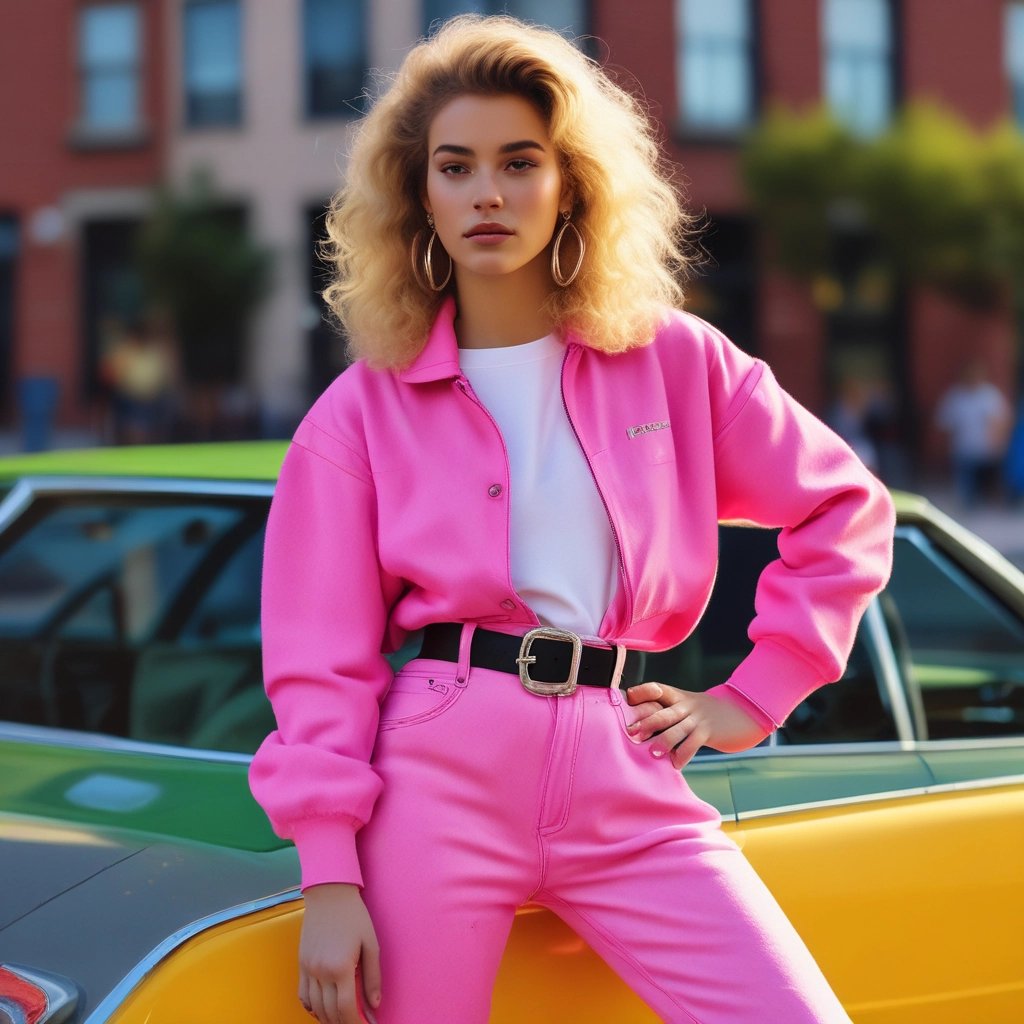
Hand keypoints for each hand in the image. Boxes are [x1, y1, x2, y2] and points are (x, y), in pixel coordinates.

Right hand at [299, 883, 380, 1023]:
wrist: (329, 893)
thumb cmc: (354, 916)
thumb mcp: (371, 943)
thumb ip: (373, 977)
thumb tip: (375, 1005)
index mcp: (341, 967)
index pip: (347, 1009)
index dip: (356, 1023)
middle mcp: (321, 972)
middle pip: (330, 1012)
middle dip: (344, 1023)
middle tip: (356, 1022)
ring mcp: (308, 968)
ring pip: (314, 1007)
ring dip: (328, 1018)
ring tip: (342, 1019)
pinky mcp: (301, 963)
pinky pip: (303, 995)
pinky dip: (312, 1007)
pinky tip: (323, 1008)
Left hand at [625, 683, 769, 768]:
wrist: (743, 710)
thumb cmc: (709, 714)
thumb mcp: (689, 706)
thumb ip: (670, 713)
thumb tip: (641, 727)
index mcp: (678, 696)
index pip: (657, 689)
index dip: (642, 692)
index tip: (628, 697)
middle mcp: (687, 705)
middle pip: (665, 712)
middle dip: (647, 722)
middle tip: (632, 733)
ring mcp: (699, 718)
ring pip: (678, 729)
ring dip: (664, 741)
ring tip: (653, 752)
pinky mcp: (710, 731)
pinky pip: (694, 743)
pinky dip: (684, 755)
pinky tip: (675, 764)